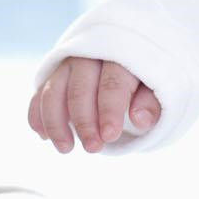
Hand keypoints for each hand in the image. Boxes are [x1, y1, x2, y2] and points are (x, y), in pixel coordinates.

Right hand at [28, 57, 161, 152]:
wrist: (130, 50)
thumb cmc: (149, 75)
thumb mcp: (161, 85)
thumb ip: (152, 102)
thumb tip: (141, 120)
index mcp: (121, 54)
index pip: (112, 83)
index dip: (110, 111)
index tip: (109, 136)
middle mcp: (90, 54)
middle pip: (80, 88)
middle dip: (84, 121)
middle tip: (93, 148)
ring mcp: (67, 62)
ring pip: (53, 90)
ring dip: (55, 122)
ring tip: (66, 148)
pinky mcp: (54, 73)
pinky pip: (40, 93)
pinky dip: (37, 114)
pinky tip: (43, 136)